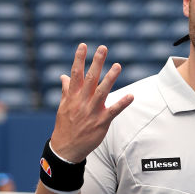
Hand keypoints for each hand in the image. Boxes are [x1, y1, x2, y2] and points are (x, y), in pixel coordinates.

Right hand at [51, 44, 133, 161]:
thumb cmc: (65, 125)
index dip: (79, 59)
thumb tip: (64, 76)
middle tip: (103, 48)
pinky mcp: (101, 122)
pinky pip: (113, 111)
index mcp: (72, 96)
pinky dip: (122, 103)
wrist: (66, 148)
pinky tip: (131, 96)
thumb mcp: (63, 106)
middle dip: (96, 62)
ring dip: (110, 78)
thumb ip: (67, 90)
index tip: (83, 45)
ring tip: (118, 65)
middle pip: (90, 78)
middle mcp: (81, 102)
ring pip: (102, 92)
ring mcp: (92, 111)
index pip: (75, 74)